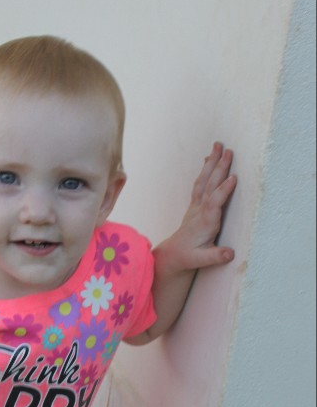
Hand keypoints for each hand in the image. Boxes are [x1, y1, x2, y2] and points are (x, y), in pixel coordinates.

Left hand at [168, 142, 236, 271]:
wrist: (173, 254)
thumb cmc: (188, 257)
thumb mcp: (201, 260)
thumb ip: (214, 256)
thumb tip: (230, 254)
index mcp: (204, 223)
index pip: (214, 203)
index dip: (223, 191)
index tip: (233, 178)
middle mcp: (199, 211)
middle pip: (210, 186)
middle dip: (219, 168)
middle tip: (228, 150)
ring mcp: (196, 205)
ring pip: (204, 180)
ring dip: (212, 163)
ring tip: (218, 145)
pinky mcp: (196, 204)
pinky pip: (200, 183)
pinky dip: (205, 170)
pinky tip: (209, 158)